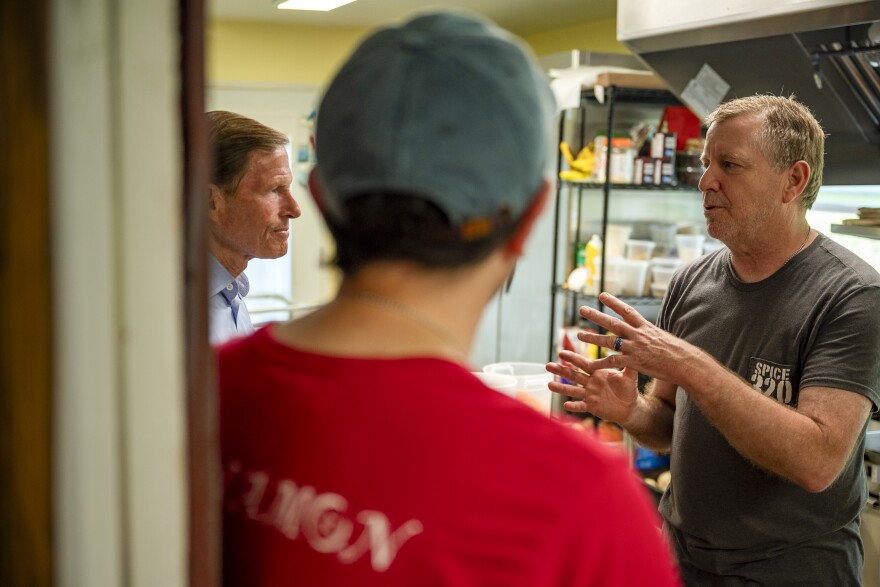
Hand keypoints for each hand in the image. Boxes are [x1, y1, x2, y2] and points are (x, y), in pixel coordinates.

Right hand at [546, 350, 638, 423]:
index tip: (561, 353)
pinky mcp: (591, 406)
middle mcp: (590, 382)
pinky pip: (581, 406)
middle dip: (560, 370)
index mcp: (597, 372)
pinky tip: (565, 405)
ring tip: (549, 385)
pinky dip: (574, 406)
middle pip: (573, 375)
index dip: (572, 359)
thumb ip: (628, 364)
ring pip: (573, 390)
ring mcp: (589, 395)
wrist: (630, 407)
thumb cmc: (629, 389)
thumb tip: (628, 347)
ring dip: (561, 388)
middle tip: (548, 366)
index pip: (583, 364)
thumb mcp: (630, 376)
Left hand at [575, 293, 694, 384]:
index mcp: (645, 326)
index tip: (602, 295)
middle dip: (596, 315)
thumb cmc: (678, 352)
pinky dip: (599, 364)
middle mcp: (638, 334)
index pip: (626, 311)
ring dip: (593, 337)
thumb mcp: (663, 337)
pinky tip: (588, 365)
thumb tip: (647, 331)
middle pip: (613, 323)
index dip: (613, 302)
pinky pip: (612, 362)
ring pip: (609, 341)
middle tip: (582, 309)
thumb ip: (650, 334)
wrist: (685, 363)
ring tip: (579, 334)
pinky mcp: (633, 361)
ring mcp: (634, 347)